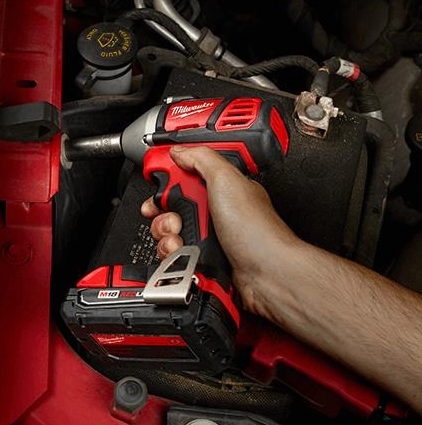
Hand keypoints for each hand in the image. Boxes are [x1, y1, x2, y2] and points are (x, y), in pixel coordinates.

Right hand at [141, 145, 300, 315]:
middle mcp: (214, 211)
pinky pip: (174, 254)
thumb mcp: (227, 179)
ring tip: (180, 236)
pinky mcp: (203, 258)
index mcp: (220, 188)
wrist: (266, 274)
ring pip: (169, 231)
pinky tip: (186, 253)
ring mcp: (208, 236)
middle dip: (163, 211)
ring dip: (167, 235)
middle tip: (173, 215)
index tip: (159, 183)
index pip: (185, 176)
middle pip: (170, 205)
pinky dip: (174, 254)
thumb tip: (179, 151)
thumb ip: (201, 158)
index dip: (168, 178)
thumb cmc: (257, 229)